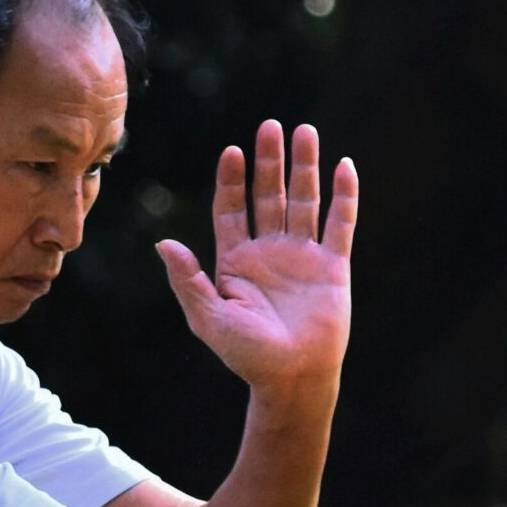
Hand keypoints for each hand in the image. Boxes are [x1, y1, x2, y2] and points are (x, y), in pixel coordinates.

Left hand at [155, 119, 355, 392]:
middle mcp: (269, 253)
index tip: (231, 152)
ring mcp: (302, 257)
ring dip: (304, 167)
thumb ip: (187, 280)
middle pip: (268, 196)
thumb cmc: (247, 355)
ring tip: (304, 131)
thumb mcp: (209, 318)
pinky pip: (340, 223)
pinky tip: (343, 166)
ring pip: (303, 201)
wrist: (292, 379)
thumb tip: (163, 243)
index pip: (232, 210)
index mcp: (236, 262)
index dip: (231, 182)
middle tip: (269, 127)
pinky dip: (343, 196)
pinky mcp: (333, 266)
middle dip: (268, 162)